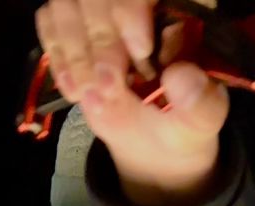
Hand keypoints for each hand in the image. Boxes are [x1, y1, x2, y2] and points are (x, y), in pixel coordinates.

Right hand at [35, 0, 227, 205]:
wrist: (153, 142)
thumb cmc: (182, 124)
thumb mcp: (202, 123)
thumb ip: (202, 103)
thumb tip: (183, 78)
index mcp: (185, 7)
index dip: (135, 8)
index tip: (140, 49)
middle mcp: (140, 1)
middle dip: (103, 40)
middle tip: (111, 87)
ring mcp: (103, 8)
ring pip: (72, 1)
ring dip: (77, 50)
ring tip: (92, 96)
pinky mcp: (74, 21)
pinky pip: (51, 18)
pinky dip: (59, 55)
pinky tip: (74, 90)